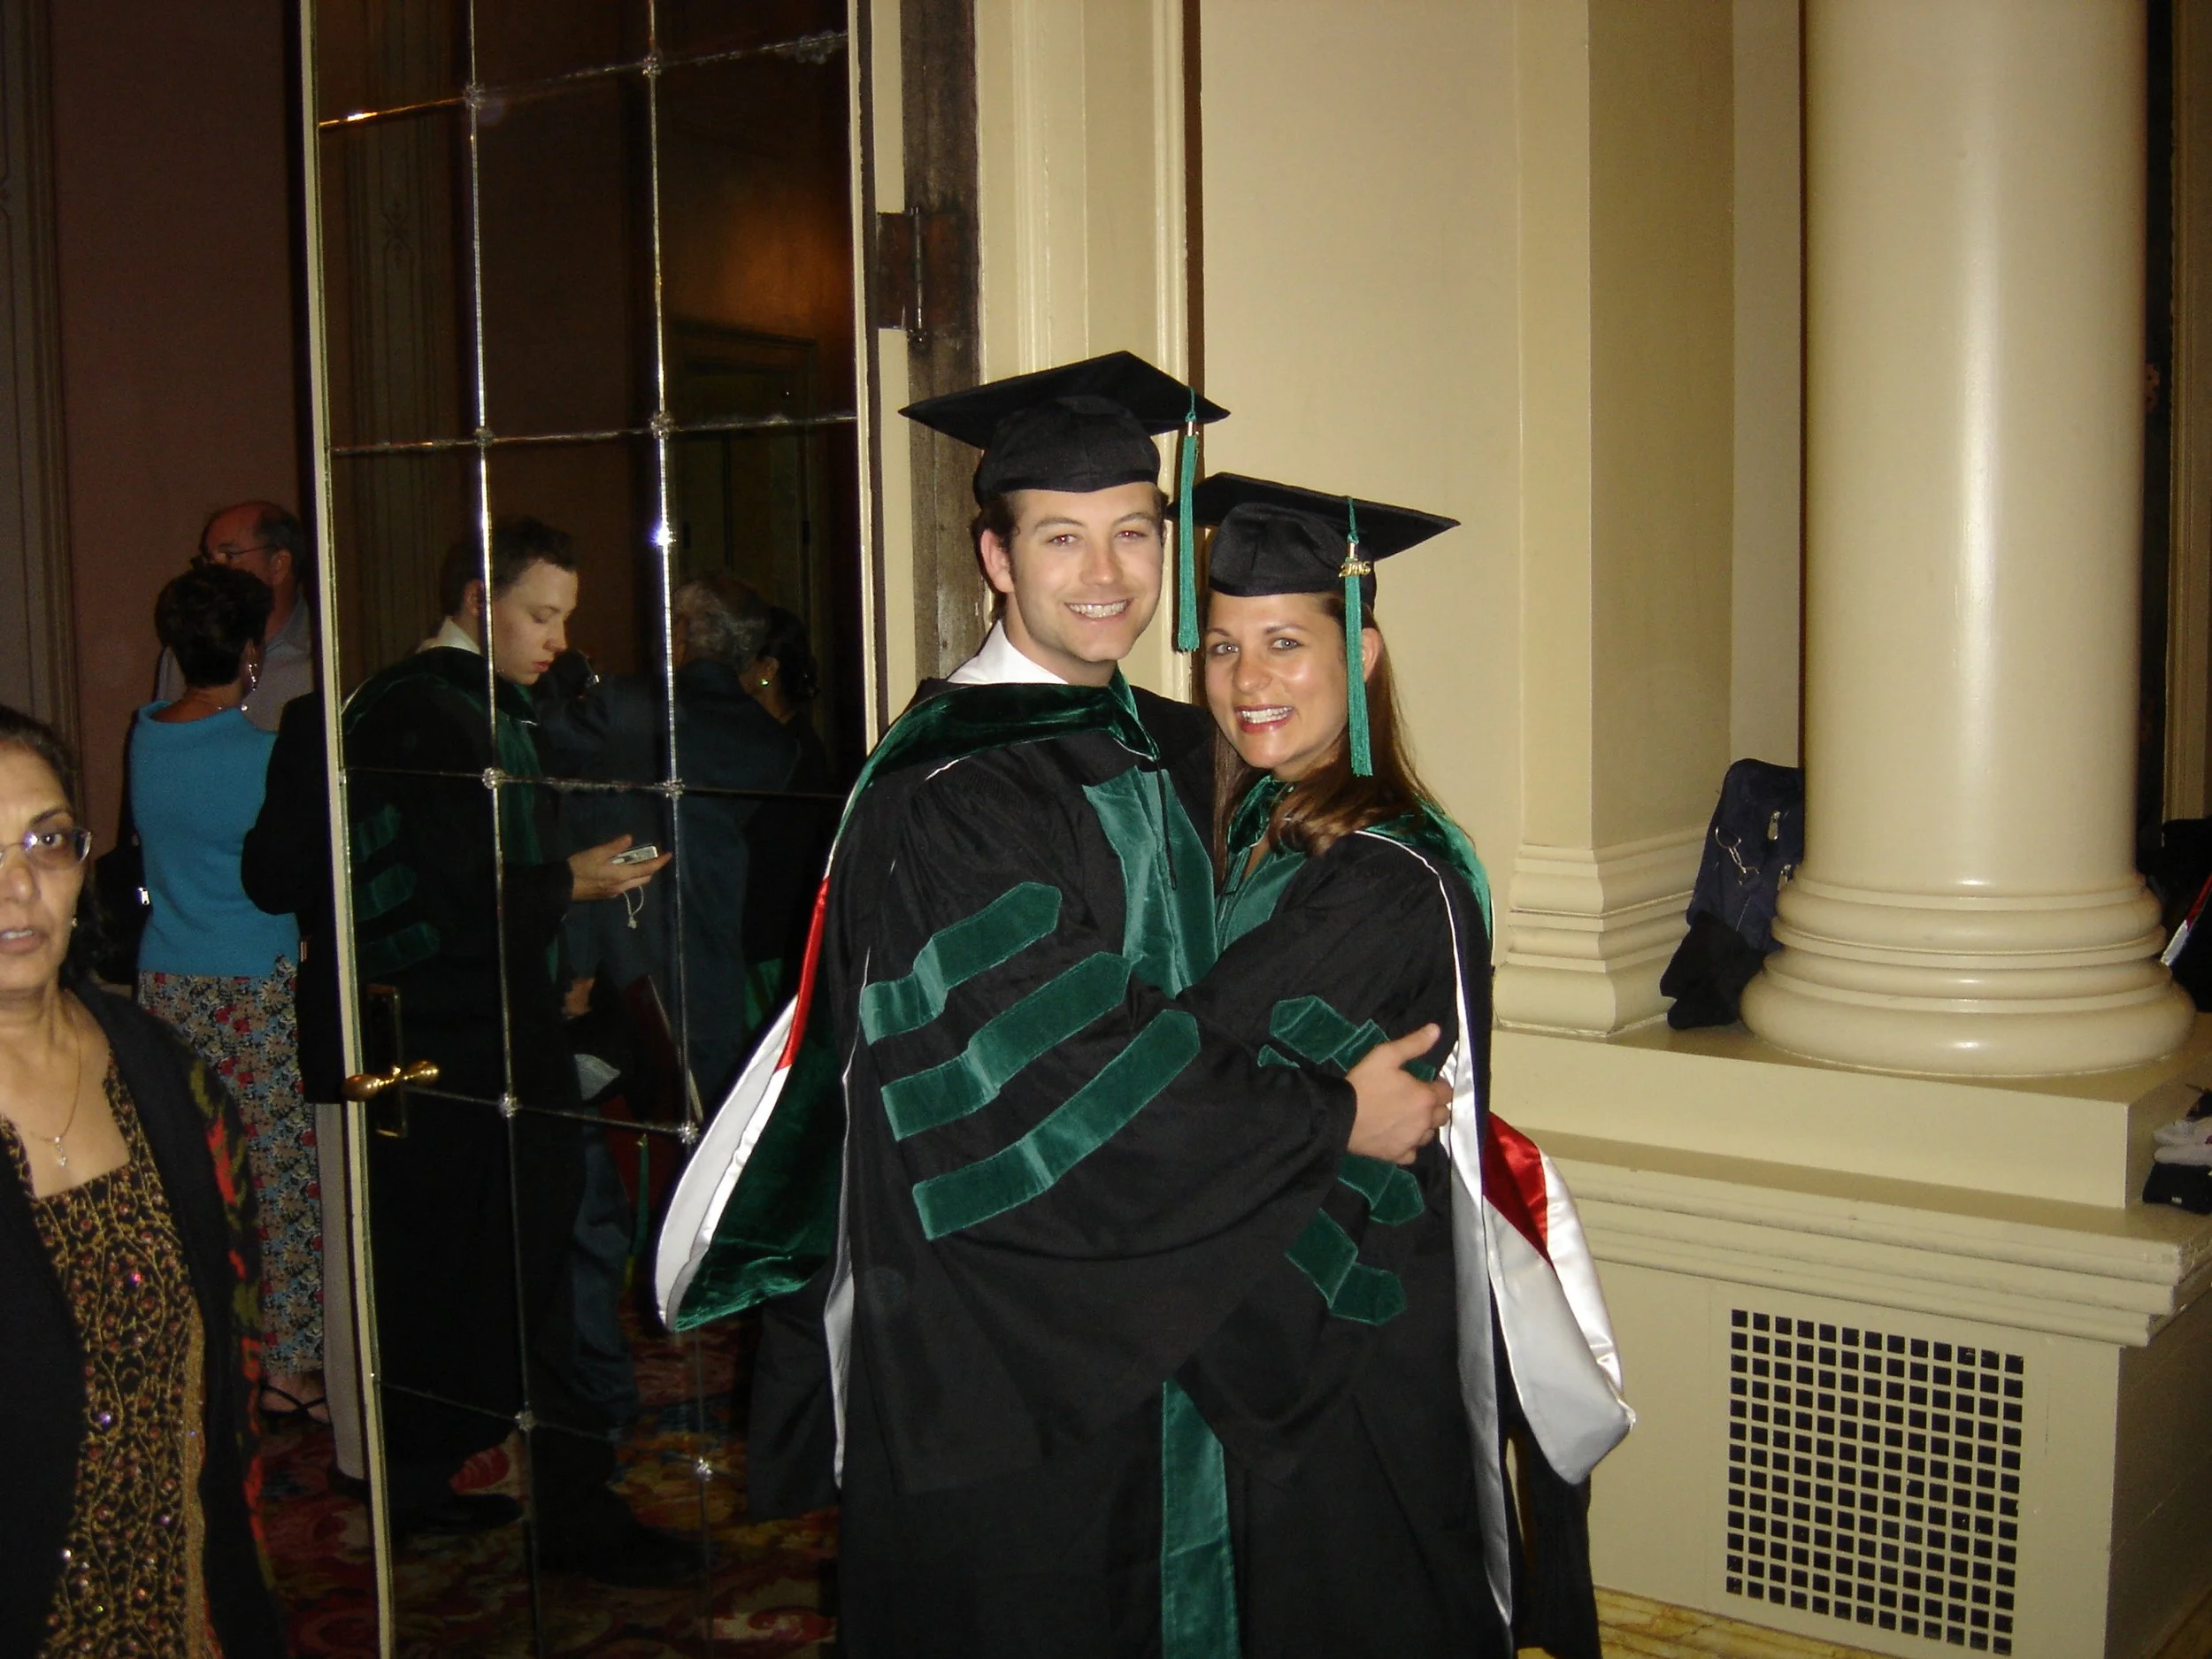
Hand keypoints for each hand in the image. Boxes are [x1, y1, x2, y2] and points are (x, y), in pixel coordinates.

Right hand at [568, 834, 670, 902]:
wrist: (561, 887)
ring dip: (639, 872)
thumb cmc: (578, 868)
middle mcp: (621, 887)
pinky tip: (620, 868)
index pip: (647, 870)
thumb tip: (630, 839)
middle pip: (643, 879)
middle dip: (651, 868)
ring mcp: (614, 893)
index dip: (659, 862)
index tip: (669, 854)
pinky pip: (624, 886)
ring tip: (635, 859)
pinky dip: (629, 876)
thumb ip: (615, 847)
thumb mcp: (596, 853)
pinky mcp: (606, 895)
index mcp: (621, 876)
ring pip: (634, 883)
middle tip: (651, 855)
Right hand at [1345, 1023, 1451, 1165]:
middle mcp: (1424, 1121)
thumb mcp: (1386, 1055)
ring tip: (1408, 1117)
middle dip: (1434, 1106)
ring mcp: (1412, 1141)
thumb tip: (1436, 1030)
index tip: (1425, 1082)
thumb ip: (1414, 1043)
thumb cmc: (1364, 1083)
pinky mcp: (1398, 1156)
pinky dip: (1409, 1145)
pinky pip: (1413, 1152)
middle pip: (1442, 1115)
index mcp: (1425, 1097)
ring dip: (1424, 1125)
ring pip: (1430, 1134)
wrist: (1340, 1116)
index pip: (1446, 1091)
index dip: (1437, 1085)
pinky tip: (1399, 1137)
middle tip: (1417, 1098)